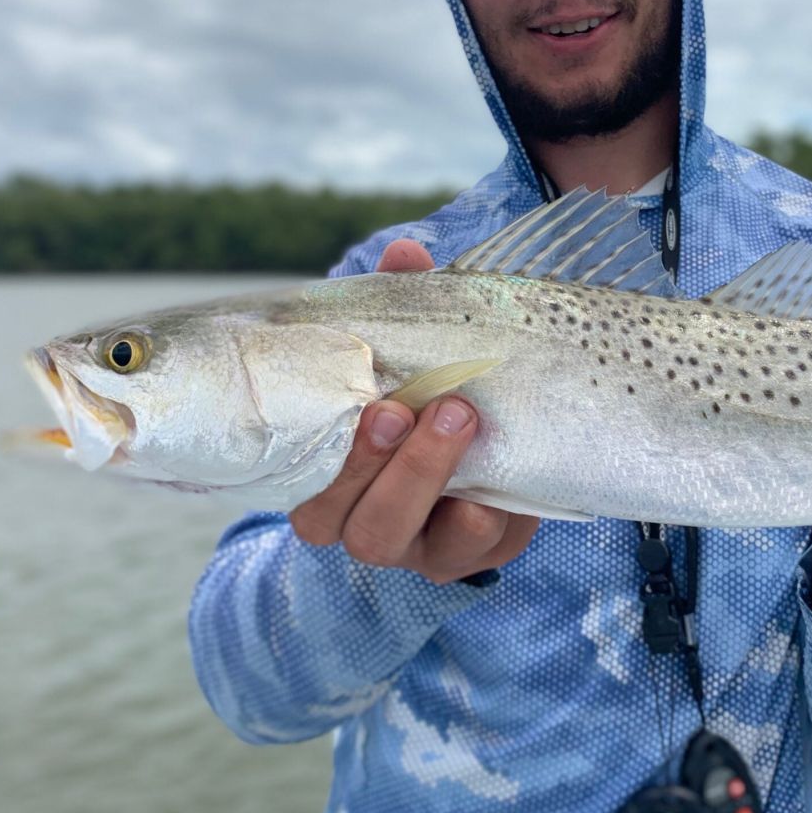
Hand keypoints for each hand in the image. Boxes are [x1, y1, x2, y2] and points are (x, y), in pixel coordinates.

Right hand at [287, 240, 539, 582]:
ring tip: (461, 420)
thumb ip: (409, 305)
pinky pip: (468, 556)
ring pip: (391, 539)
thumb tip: (407, 255)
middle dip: (379, 466)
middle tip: (415, 408)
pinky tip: (497, 493)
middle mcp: (363, 519)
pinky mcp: (470, 555)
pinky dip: (482, 524)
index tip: (374, 404)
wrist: (506, 438)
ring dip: (424, 480)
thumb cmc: (436, 388)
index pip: (305, 488)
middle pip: (347, 520)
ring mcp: (415, 546)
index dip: (335, 457)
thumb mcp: (420, 347)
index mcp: (334, 476)